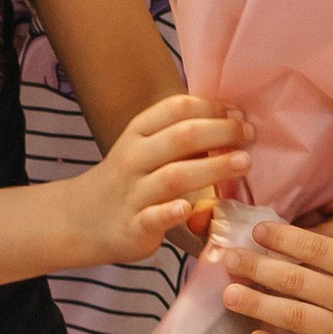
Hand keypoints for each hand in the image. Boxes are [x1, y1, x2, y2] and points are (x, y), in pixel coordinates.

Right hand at [75, 95, 251, 266]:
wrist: (82, 219)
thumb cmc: (128, 179)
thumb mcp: (144, 148)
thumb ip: (180, 136)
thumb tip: (232, 120)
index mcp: (138, 133)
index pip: (176, 109)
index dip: (211, 107)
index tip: (240, 113)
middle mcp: (134, 158)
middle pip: (180, 138)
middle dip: (220, 132)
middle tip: (249, 134)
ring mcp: (133, 193)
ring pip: (174, 176)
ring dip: (212, 168)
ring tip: (243, 163)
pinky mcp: (133, 226)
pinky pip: (154, 217)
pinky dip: (172, 212)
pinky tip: (191, 207)